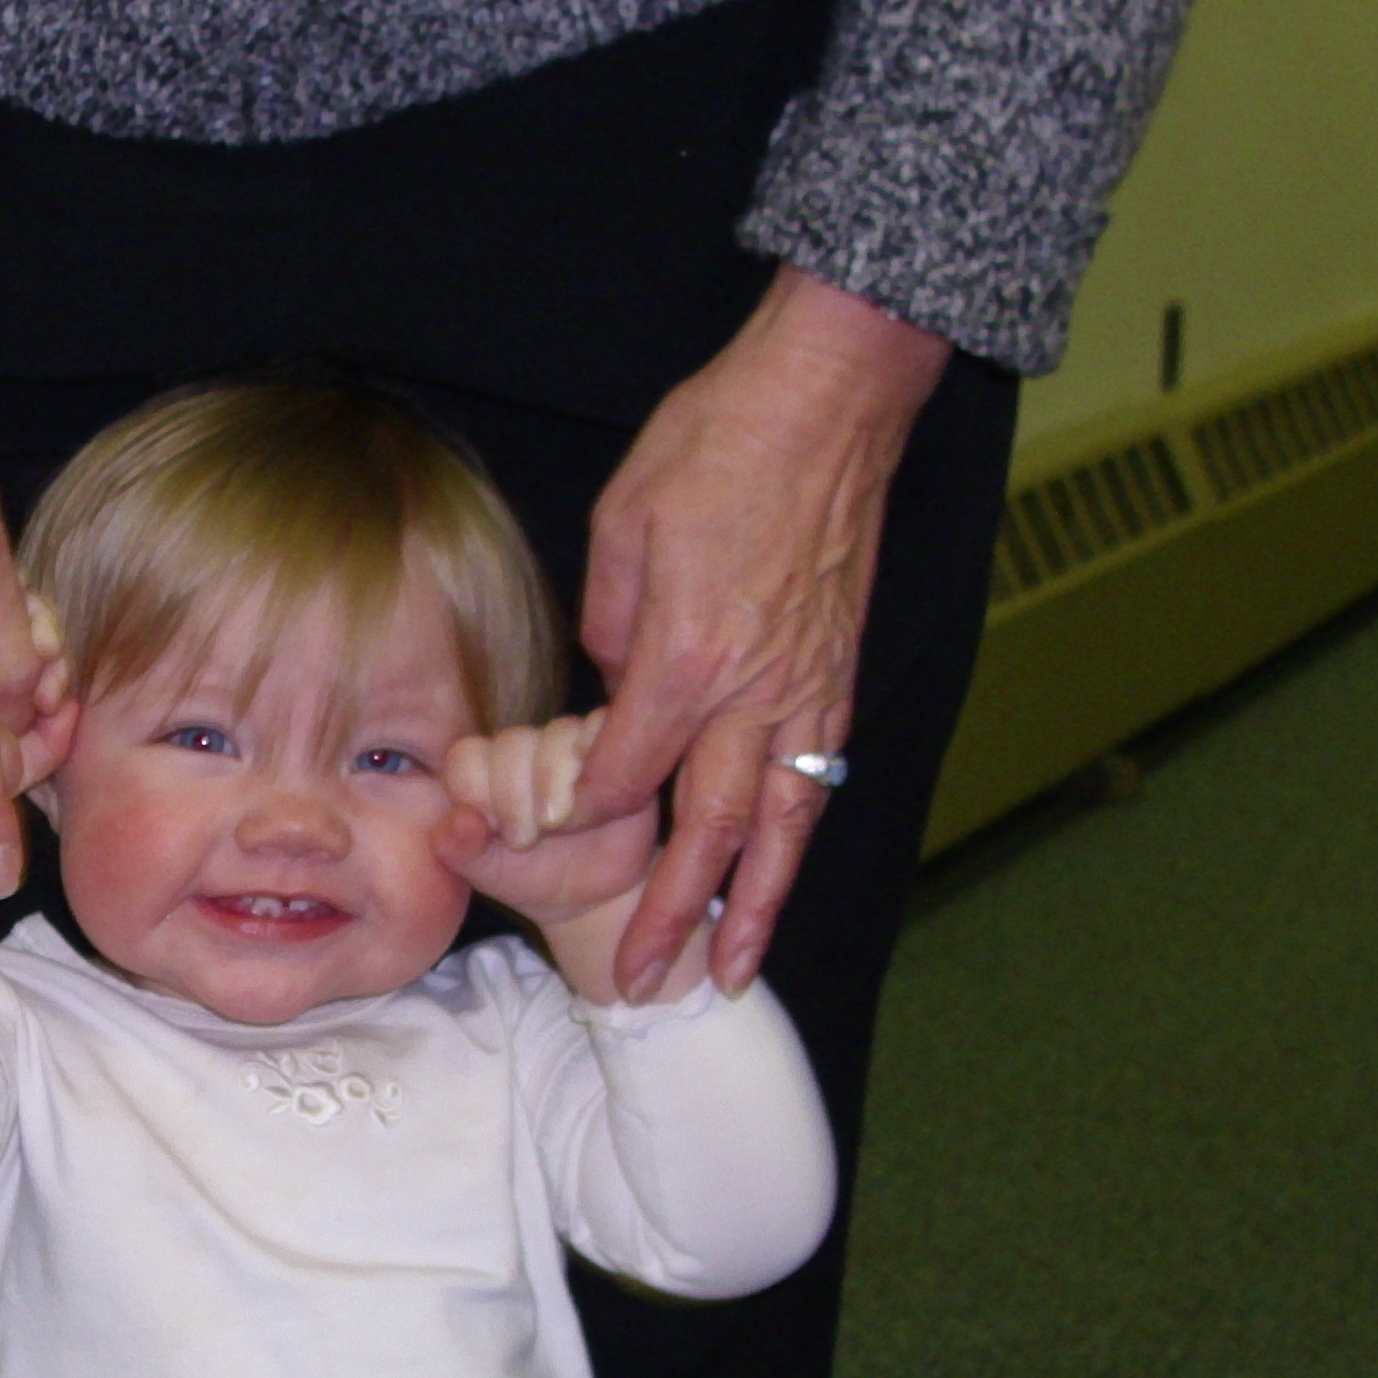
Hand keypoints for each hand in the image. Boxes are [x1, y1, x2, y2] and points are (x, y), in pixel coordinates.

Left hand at [439, 717, 695, 1002]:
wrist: (594, 897)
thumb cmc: (531, 878)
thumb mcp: (488, 873)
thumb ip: (460, 849)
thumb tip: (460, 820)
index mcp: (483, 770)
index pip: (466, 755)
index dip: (476, 791)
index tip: (493, 833)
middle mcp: (524, 750)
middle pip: (511, 742)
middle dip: (514, 795)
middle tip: (525, 840)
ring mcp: (570, 745)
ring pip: (558, 734)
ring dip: (553, 781)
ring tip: (557, 825)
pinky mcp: (613, 747)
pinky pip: (602, 729)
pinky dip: (597, 761)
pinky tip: (594, 798)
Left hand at [574, 265, 948, 995]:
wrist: (830, 395)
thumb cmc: (718, 441)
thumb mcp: (624, 524)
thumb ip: (607, 622)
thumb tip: (604, 681)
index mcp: (687, 659)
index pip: (623, 775)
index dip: (576, 821)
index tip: (537, 850)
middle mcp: (756, 692)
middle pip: (710, 833)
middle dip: (674, 915)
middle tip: (646, 982)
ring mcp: (808, 689)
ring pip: (783, 826)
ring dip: (758, 906)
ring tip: (735, 971)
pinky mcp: (840, 673)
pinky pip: (819, 779)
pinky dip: (801, 838)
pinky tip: (782, 871)